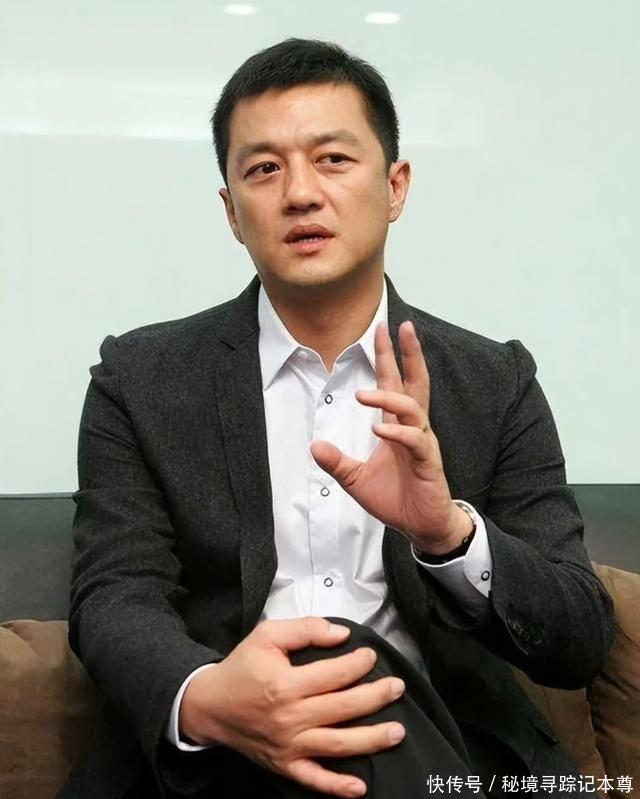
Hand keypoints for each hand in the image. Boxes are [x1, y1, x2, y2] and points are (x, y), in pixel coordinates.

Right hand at [179, 617, 405, 797]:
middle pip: (343, 708)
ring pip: (338, 745)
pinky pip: (314, 779)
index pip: (334, 675)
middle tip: (397, 687)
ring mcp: (289, 746)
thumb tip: (341, 634)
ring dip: (371, 740)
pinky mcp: (285, 765)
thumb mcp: (268, 635)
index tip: (370, 656)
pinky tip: (360, 787)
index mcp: (286, 684)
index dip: (358, 663)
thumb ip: (305, 629)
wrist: (209, 705)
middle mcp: (290, 718)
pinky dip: (337, 786)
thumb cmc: (241, 667)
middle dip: (375, 697)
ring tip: (397, 731)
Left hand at [310, 320, 471, 554]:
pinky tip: (379, 429)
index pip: (394, 384)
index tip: (381, 330)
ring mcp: (422, 443)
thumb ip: (337, 462)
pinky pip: (414, 440)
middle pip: (413, 382)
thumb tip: (314, 447)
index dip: (388, 357)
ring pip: (411, 408)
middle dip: (406, 354)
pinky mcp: (428, 462)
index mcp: (397, 427)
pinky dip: (396, 432)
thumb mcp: (356, 480)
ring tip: (363, 395)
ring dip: (388, 398)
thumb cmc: (396, 499)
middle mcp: (413, 428)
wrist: (421, 526)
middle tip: (399, 326)